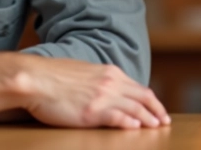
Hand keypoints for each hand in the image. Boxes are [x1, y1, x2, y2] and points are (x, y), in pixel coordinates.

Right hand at [17, 57, 169, 128]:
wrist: (35, 79)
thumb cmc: (52, 77)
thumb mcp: (83, 72)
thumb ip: (99, 80)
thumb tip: (107, 89)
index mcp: (109, 72)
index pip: (138, 87)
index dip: (151, 100)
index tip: (158, 109)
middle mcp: (110, 83)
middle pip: (143, 97)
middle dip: (157, 110)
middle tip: (164, 121)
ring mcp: (103, 97)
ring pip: (135, 108)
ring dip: (148, 119)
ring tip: (155, 127)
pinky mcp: (92, 111)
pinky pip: (118, 118)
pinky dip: (130, 123)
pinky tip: (136, 128)